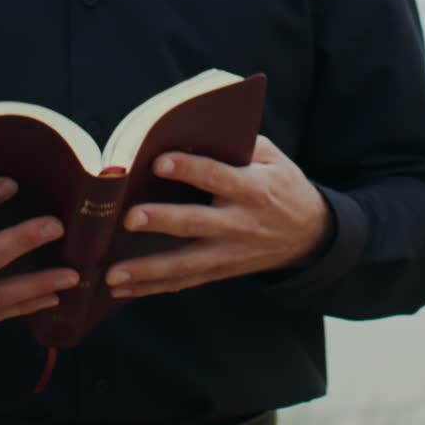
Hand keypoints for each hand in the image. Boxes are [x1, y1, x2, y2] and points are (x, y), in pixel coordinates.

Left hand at [105, 135, 333, 298]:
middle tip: (130, 218)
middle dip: (162, 222)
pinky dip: (154, 288)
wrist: (310, 233)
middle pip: (196, 224)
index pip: (217, 176)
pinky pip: (186, 281)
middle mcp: (240, 224)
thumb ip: (236, 145)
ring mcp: (230, 253)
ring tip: (113, 275)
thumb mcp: (271, 156)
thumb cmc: (281, 183)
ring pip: (186, 265)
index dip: (189, 168)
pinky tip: (124, 291)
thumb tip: (192, 133)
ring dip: (148, 272)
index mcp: (253, 188)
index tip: (158, 162)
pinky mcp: (223, 271)